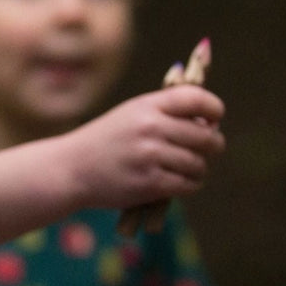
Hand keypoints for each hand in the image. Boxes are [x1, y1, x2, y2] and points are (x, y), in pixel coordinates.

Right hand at [69, 86, 224, 211]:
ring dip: (199, 169)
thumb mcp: (131, 114)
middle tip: (208, 150)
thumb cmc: (106, 141)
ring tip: (190, 170)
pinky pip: (187, 185)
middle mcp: (150, 128)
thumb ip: (166, 112)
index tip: (214, 119)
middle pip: (206, 136)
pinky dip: (190, 186)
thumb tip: (211, 124)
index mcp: (148, 106)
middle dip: (213, 145)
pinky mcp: (148, 183)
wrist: (70, 169)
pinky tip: (180, 183)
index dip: (214, 109)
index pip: (197, 100)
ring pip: (199, 164)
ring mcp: (149, 156)